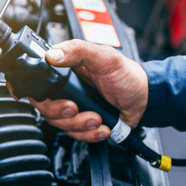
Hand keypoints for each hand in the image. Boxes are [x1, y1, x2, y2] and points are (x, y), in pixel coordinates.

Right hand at [16, 39, 148, 142]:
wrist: (146, 101)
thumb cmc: (129, 77)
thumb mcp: (105, 58)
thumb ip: (78, 50)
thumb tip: (52, 54)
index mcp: (66, 71)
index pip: (39, 83)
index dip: (39, 93)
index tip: (54, 98)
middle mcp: (66, 90)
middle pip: (45, 108)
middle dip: (61, 113)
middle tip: (76, 108)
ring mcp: (73, 108)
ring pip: (59, 124)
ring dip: (80, 124)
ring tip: (97, 118)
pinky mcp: (81, 124)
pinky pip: (75, 135)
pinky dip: (89, 134)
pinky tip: (101, 125)